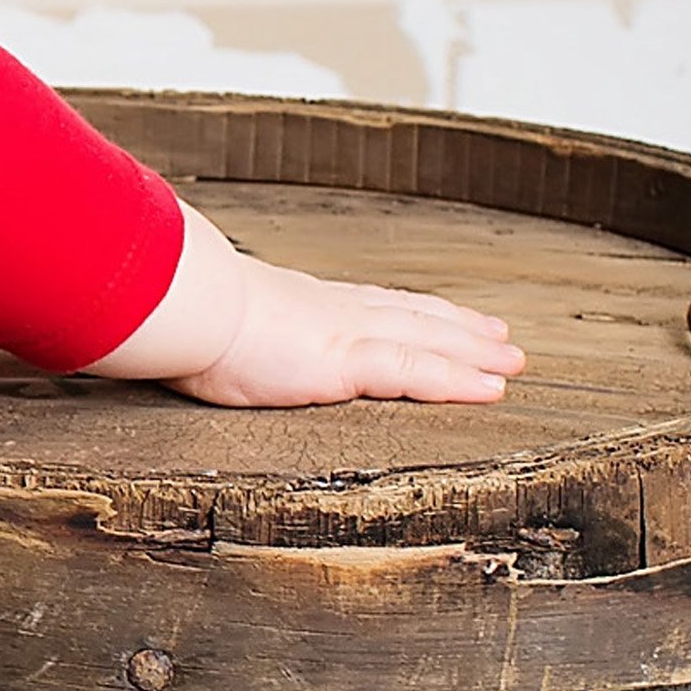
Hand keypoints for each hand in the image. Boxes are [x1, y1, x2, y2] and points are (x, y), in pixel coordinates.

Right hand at [90, 204, 524, 408]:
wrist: (179, 301)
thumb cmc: (179, 310)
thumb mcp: (207, 317)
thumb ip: (218, 326)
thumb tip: (190, 327)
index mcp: (301, 304)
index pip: (370, 306)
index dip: (411, 312)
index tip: (442, 316)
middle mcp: (333, 312)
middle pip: (413, 317)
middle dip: (459, 329)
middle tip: (501, 339)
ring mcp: (343, 335)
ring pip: (428, 340)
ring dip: (474, 352)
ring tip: (511, 363)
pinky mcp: (344, 363)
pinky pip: (416, 371)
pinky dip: (458, 379)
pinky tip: (490, 389)